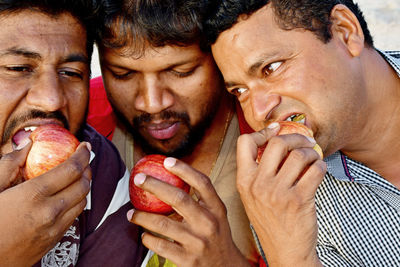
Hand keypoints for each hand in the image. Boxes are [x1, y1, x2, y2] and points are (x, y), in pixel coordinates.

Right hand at [0, 142, 91, 266]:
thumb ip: (10, 164)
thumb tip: (28, 144)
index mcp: (33, 195)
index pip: (71, 169)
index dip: (82, 154)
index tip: (85, 145)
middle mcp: (49, 212)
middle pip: (83, 185)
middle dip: (86, 169)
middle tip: (82, 160)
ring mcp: (53, 229)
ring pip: (82, 202)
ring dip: (83, 186)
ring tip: (76, 177)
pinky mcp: (53, 241)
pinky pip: (73, 217)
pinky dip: (75, 203)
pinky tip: (66, 197)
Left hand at [128, 158, 250, 266]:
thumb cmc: (216, 235)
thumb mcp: (216, 215)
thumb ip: (201, 199)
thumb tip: (171, 177)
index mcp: (216, 208)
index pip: (202, 183)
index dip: (184, 170)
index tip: (166, 161)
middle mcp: (208, 223)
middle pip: (178, 199)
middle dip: (155, 186)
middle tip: (139, 179)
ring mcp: (198, 242)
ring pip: (163, 224)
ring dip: (142, 217)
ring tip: (131, 213)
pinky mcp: (187, 260)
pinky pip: (160, 245)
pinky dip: (148, 238)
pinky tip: (144, 235)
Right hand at [236, 125, 325, 266]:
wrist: (285, 251)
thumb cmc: (270, 221)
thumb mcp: (252, 196)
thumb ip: (257, 172)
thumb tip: (273, 141)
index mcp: (244, 181)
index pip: (245, 142)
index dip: (262, 132)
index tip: (275, 130)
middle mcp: (258, 185)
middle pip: (277, 143)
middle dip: (295, 137)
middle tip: (304, 141)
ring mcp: (278, 193)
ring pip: (299, 155)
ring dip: (311, 152)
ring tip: (313, 158)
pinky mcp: (299, 200)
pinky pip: (315, 170)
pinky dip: (321, 165)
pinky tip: (319, 170)